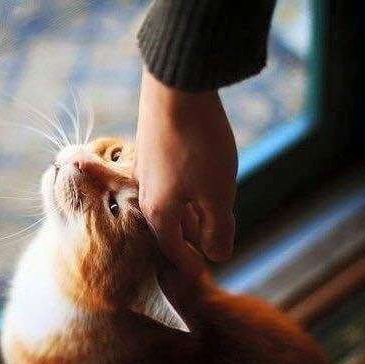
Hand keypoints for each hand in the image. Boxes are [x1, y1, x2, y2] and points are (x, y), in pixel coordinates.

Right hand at [135, 69, 237, 274]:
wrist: (175, 87)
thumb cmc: (198, 144)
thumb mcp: (217, 193)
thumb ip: (218, 229)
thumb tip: (217, 255)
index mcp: (159, 212)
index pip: (174, 250)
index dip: (190, 264)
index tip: (202, 275)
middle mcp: (145, 193)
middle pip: (168, 228)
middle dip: (189, 240)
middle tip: (208, 248)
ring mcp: (146, 169)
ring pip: (168, 203)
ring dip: (188, 216)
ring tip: (207, 220)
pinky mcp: (151, 148)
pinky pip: (167, 183)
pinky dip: (184, 194)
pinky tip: (197, 184)